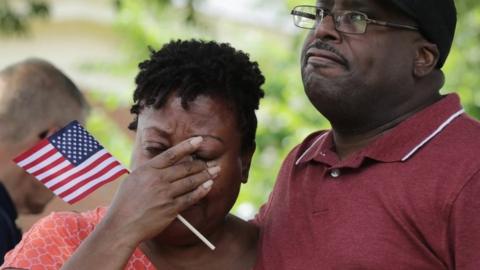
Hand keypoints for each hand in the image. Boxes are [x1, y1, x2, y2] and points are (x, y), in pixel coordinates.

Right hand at [102, 136, 218, 245]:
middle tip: (211, 163)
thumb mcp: (134, 179)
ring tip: (216, 171)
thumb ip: (151, 171)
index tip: (199, 140)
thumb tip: (168, 164)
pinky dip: (201, 191)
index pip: (171, 154)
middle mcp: (157, 179)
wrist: (121, 225)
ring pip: (190, 182)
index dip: (187, 146)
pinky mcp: (170, 208)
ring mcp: (165, 194)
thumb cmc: (126, 203)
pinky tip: (209, 186)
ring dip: (205, 176)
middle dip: (201, 165)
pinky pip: (190, 197)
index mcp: (147, 169)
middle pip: (185, 168)